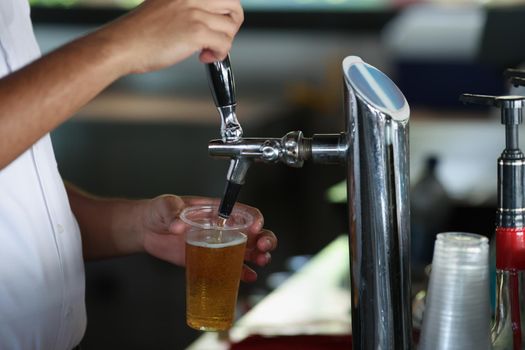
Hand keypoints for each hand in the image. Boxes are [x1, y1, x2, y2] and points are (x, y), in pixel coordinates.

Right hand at [96, 0, 243, 74]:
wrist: (123, 45)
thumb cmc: (140, 32)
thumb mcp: (165, 6)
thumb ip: (186, 7)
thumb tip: (208, 19)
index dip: (224, 11)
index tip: (216, 24)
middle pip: (234, 3)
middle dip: (232, 24)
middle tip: (220, 36)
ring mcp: (195, 13)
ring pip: (231, 27)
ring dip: (224, 42)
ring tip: (207, 50)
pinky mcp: (196, 32)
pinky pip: (225, 43)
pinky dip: (219, 54)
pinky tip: (203, 57)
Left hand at [139, 195, 276, 281]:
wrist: (147, 230)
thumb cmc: (159, 212)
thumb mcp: (164, 205)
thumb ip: (171, 210)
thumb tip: (178, 224)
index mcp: (216, 211)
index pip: (243, 211)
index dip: (254, 218)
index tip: (255, 226)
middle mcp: (223, 228)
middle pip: (253, 232)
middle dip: (264, 238)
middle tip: (264, 246)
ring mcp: (219, 245)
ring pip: (248, 250)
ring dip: (259, 255)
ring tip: (261, 261)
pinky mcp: (211, 260)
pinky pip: (232, 267)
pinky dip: (243, 272)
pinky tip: (249, 276)